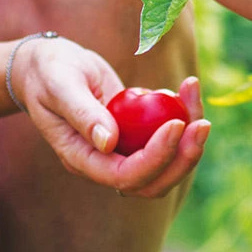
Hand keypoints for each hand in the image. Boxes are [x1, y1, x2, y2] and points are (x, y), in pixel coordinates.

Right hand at [10, 36, 208, 196]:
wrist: (50, 68)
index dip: (155, 157)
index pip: (125, 176)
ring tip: (196, 97)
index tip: (176, 124)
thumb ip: (81, 112)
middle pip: (153, 183)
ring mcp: (123, 154)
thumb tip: (108, 142)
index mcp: (81, 160)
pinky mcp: (136, 139)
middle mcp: (105, 165)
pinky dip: (184, 119)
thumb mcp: (59, 85)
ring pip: (166, 166)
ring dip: (190, 142)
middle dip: (183, 159)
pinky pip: (168, 143)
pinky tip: (185, 90)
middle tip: (203, 124)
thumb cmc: (48, 72)